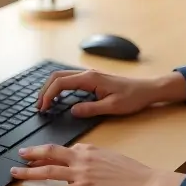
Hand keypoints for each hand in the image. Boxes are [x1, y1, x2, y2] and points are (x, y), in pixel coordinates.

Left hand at [11, 143, 185, 185]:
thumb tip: (81, 154)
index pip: (63, 148)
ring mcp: (81, 175)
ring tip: (15, 173)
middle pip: (50, 153)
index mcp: (89, 149)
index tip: (36, 154)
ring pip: (48, 171)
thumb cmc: (131, 172)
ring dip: (29, 172)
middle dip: (32, 154)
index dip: (47, 152)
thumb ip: (93, 156)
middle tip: (19, 155)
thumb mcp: (110, 156)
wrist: (144, 183)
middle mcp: (82, 159)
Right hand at [36, 70, 161, 117]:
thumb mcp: (112, 107)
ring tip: (44, 103)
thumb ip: (91, 109)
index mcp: (90, 78)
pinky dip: (59, 87)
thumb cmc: (132, 98)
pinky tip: (58, 99)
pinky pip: (70, 80)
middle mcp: (88, 73)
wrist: (147, 90)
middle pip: (57, 76)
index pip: (61, 83)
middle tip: (39, 106)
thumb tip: (72, 111)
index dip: (48, 95)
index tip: (43, 108)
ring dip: (51, 88)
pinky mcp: (92, 79)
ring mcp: (90, 75)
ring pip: (63, 77)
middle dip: (45, 90)